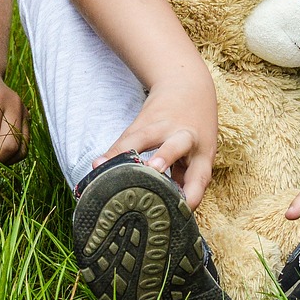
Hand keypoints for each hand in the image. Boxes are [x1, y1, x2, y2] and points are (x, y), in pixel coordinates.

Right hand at [91, 77, 217, 207]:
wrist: (187, 84)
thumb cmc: (193, 132)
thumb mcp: (199, 155)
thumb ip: (185, 180)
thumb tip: (173, 213)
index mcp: (202, 154)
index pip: (199, 178)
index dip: (191, 198)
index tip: (178, 215)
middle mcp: (184, 138)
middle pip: (176, 146)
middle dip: (164, 158)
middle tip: (152, 170)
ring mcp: (162, 127)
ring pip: (143, 137)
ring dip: (127, 151)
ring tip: (108, 166)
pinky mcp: (143, 122)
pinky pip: (126, 139)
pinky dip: (112, 153)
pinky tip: (97, 165)